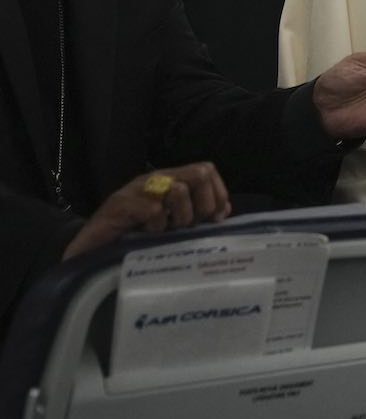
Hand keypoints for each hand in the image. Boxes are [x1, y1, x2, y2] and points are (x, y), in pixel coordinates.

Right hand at [63, 162, 230, 259]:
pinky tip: (148, 234)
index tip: (214, 219)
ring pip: (178, 190)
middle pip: (199, 174)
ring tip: (167, 231)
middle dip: (203, 205)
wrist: (90, 247)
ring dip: (180, 217)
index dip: (217, 194)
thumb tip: (223, 211)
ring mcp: (138, 189)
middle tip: (188, 225)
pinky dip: (157, 226)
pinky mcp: (121, 204)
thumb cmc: (133, 235)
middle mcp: (156, 178)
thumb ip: (196, 213)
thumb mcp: (171, 223)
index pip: (206, 170)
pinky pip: (153, 209)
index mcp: (170, 179)